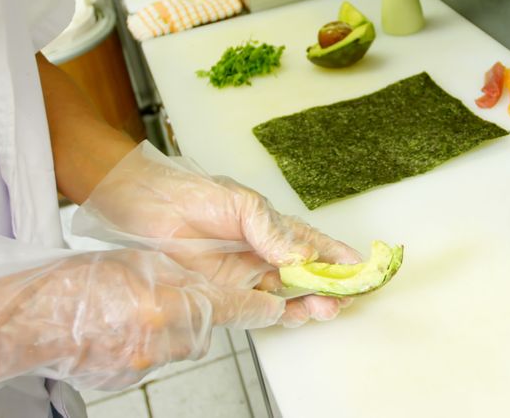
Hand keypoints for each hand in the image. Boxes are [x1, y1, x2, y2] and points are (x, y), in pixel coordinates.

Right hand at [0, 249, 282, 401]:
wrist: (21, 323)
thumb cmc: (70, 284)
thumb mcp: (134, 263)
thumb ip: (175, 276)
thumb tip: (202, 288)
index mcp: (167, 301)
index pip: (232, 307)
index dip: (258, 306)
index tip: (275, 306)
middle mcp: (162, 337)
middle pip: (208, 327)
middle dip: (203, 312)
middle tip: (172, 295)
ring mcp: (144, 362)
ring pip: (181, 342)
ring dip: (170, 326)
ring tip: (132, 309)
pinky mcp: (128, 377)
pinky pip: (154, 357)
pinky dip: (145, 341)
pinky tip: (118, 327)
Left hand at [73, 142, 361, 326]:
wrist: (148, 206)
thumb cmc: (195, 195)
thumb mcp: (243, 205)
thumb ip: (273, 232)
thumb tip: (304, 256)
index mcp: (275, 228)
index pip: (315, 246)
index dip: (339, 258)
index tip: (361, 268)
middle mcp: (266, 253)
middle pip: (308, 277)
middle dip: (329, 289)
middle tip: (343, 299)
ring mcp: (246, 274)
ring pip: (287, 295)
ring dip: (309, 304)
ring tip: (323, 310)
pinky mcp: (225, 291)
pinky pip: (257, 307)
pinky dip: (278, 313)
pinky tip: (292, 313)